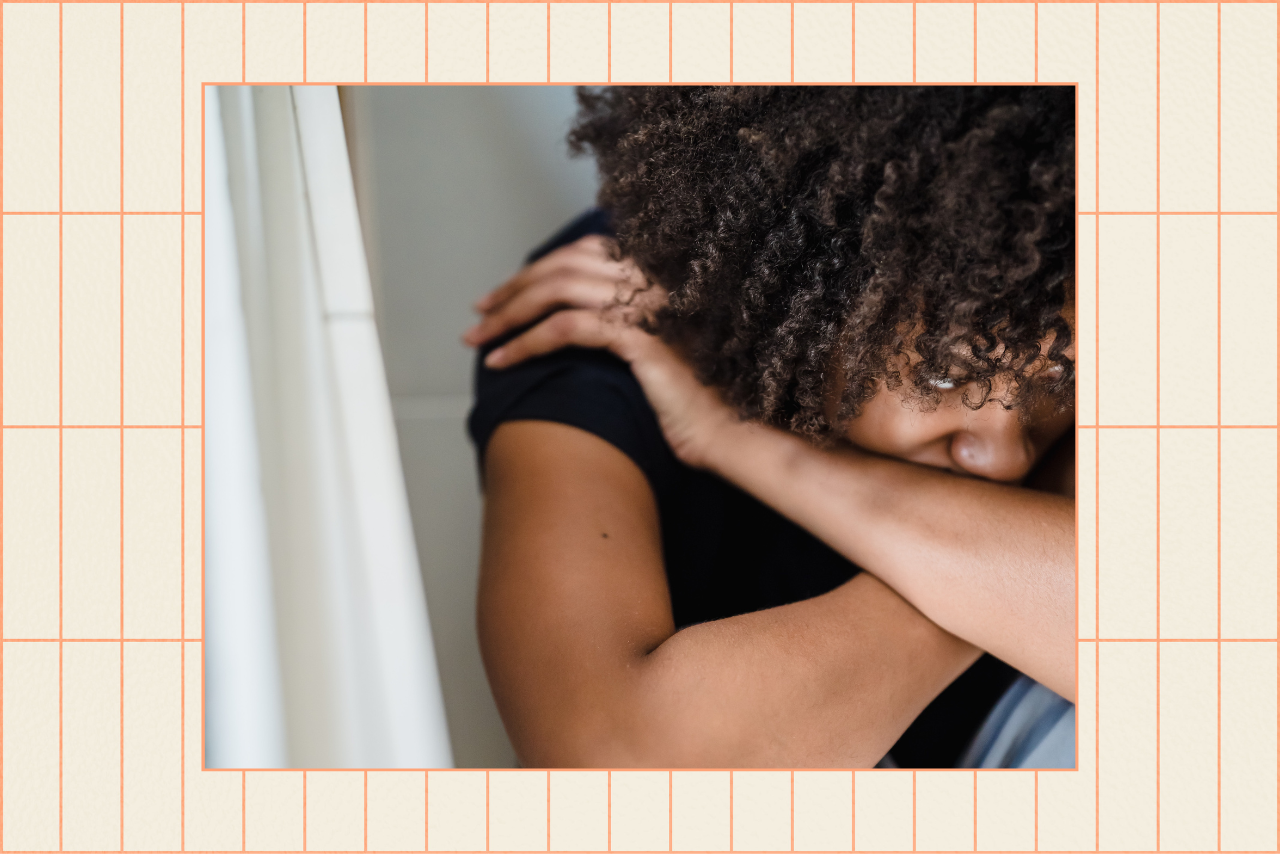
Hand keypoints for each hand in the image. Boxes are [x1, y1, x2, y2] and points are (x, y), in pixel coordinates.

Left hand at [463, 235, 738, 468]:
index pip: (583, 252)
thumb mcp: (650, 348)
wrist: (727, 431)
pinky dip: (526, 343)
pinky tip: (503, 361)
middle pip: (563, 266)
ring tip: (480, 339)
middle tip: (480, 314)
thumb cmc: (689, 400)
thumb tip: (564, 319)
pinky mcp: (640, 337)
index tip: (504, 295)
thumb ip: (620, 322)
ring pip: (558, 292)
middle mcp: (652, 279)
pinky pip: (567, 328)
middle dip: (514, 290)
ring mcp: (648, 304)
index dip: (538, 270)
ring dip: (510, 316)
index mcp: (656, 274)